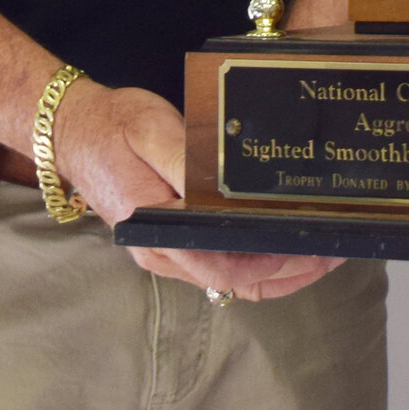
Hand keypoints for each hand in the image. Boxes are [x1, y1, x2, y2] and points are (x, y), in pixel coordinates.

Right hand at [53, 80, 343, 300]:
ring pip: (232, 279)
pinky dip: (257, 261)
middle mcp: (163, 254)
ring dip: (278, 270)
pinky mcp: (171, 241)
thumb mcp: (154, 132)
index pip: (226, 268)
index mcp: (158, 232)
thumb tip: (224, 193)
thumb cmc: (114, 127)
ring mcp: (166, 252)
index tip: (315, 247)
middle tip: (335, 249)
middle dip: (290, 272)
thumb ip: (189, 166)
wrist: (73, 130)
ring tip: (321, 247)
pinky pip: (222, 264)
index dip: (276, 264)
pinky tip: (283, 241)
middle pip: (236, 282)